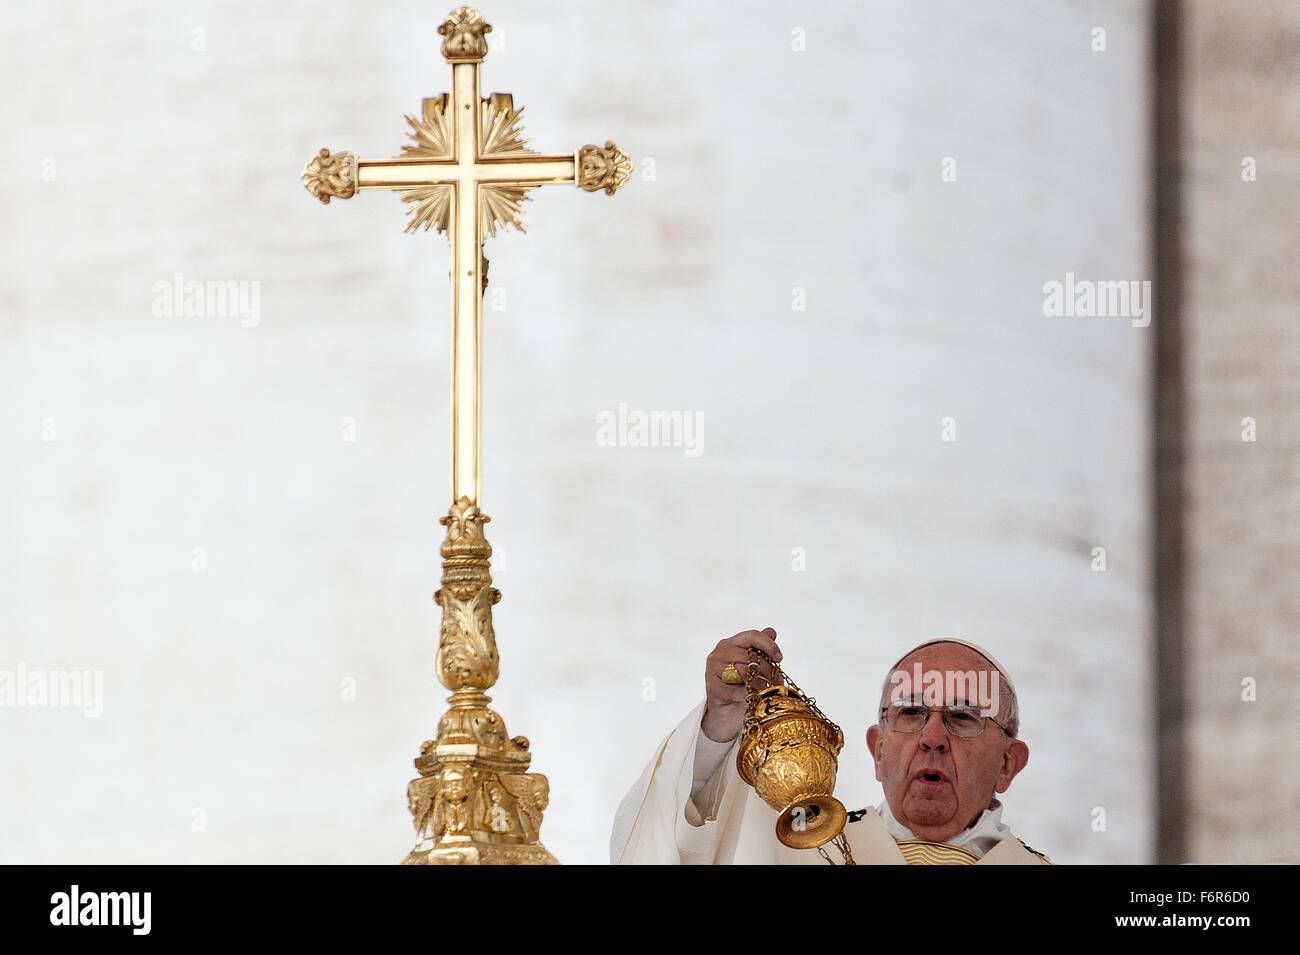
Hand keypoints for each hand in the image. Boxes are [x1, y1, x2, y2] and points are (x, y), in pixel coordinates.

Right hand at [701, 627, 782, 742]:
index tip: (779, 658)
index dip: (768, 645)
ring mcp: (713, 669)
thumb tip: (771, 631)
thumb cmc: (741, 682)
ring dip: (760, 684)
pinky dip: (747, 695)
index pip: (751, 635)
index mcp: (730, 643)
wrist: (727, 707)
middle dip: (767, 670)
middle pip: (749, 656)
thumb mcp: (752, 663)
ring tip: (766, 691)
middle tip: (777, 682)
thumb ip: (760, 648)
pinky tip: (751, 697)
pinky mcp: (712, 687)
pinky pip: (736, 690)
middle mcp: (719, 652)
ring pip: (744, 672)